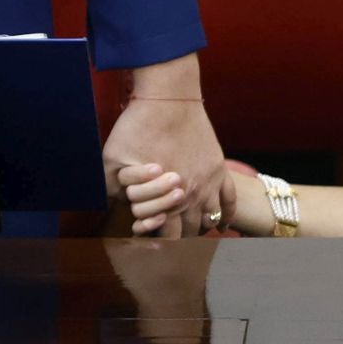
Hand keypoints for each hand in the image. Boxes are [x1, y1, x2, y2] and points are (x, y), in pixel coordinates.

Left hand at [102, 69, 224, 236]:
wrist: (168, 96)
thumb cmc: (138, 126)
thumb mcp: (113, 159)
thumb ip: (112, 187)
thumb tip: (114, 205)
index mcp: (167, 198)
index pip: (168, 237)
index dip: (159, 244)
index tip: (151, 246)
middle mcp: (192, 195)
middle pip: (190, 232)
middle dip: (179, 238)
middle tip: (168, 241)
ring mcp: (210, 182)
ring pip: (210, 219)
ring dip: (200, 229)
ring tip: (189, 232)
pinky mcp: (219, 167)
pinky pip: (230, 200)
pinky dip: (227, 217)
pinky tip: (221, 226)